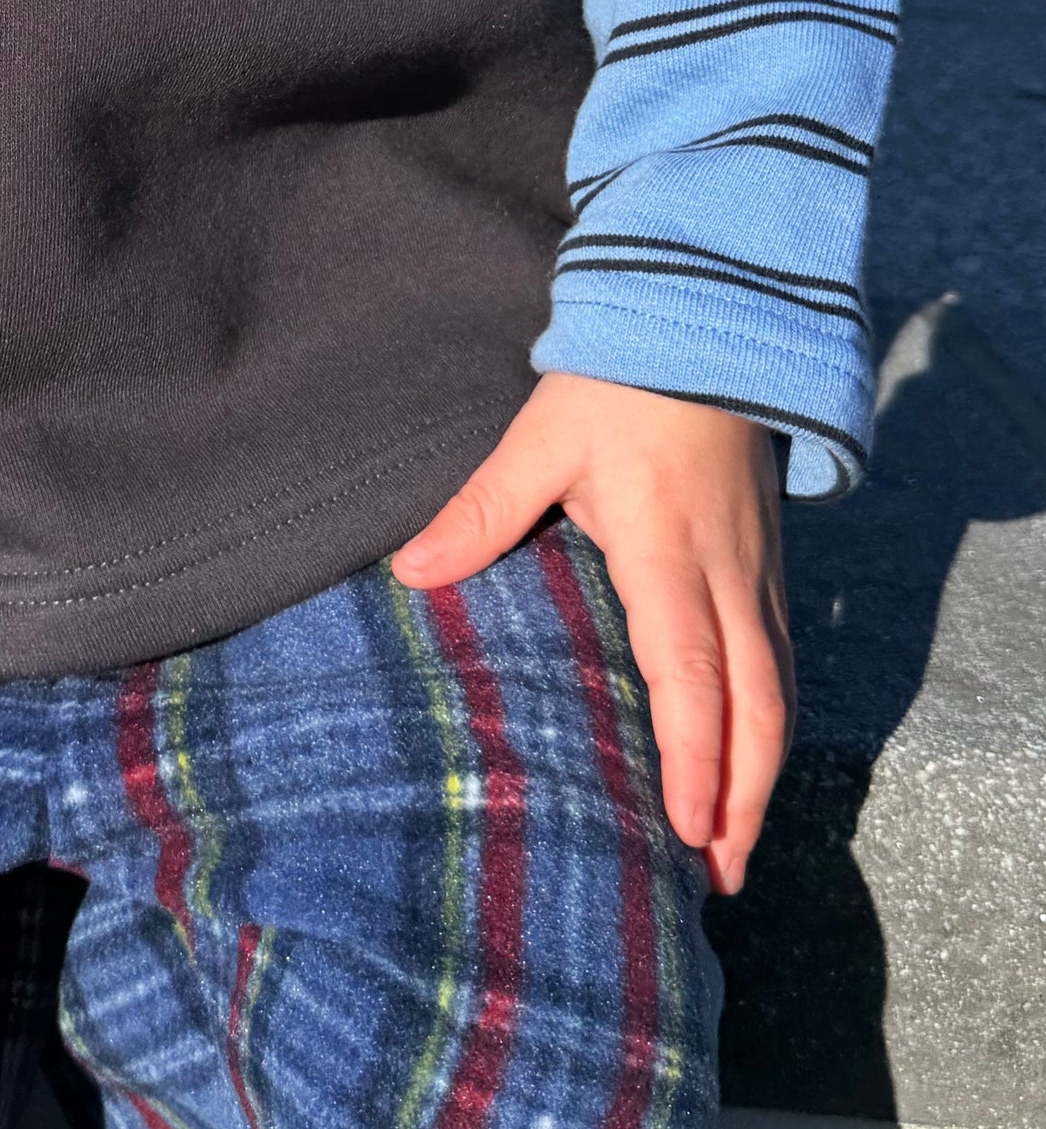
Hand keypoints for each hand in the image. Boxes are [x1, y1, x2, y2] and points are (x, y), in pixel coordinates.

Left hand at [391, 373, 791, 894]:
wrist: (705, 316)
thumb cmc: (618, 382)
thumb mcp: (541, 439)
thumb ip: (482, 510)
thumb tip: (411, 572)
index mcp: (669, 553)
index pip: (693, 677)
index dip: (694, 759)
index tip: (687, 832)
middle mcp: (728, 575)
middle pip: (755, 708)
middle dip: (740, 798)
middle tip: (717, 876)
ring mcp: (759, 570)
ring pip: (779, 691)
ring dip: (761, 771)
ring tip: (732, 844)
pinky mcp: (769, 561)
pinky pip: (782, 659)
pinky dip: (770, 722)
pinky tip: (750, 757)